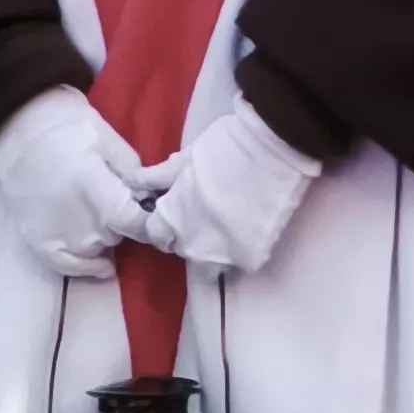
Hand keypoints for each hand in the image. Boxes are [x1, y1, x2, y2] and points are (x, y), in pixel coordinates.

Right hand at [0, 86, 155, 278]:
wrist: (21, 131)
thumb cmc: (71, 129)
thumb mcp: (111, 143)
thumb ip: (133, 175)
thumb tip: (149, 198)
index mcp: (99, 195)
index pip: (137, 225)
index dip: (153, 226)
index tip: (161, 219)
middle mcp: (80, 224)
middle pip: (120, 235)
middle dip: (126, 221)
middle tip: (121, 201)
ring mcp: (57, 237)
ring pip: (99, 248)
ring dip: (106, 235)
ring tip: (102, 214)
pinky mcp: (38, 242)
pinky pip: (69, 267)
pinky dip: (87, 267)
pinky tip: (103, 266)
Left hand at [139, 103, 323, 276]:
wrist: (275, 146)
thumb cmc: (227, 146)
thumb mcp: (188, 156)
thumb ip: (160, 176)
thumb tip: (138, 182)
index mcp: (171, 219)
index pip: (156, 235)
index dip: (165, 224)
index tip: (179, 213)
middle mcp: (191, 243)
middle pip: (184, 251)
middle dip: (190, 237)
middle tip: (208, 214)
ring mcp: (223, 255)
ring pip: (211, 266)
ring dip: (216, 251)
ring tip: (231, 227)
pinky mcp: (252, 256)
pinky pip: (241, 261)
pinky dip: (243, 249)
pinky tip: (253, 228)